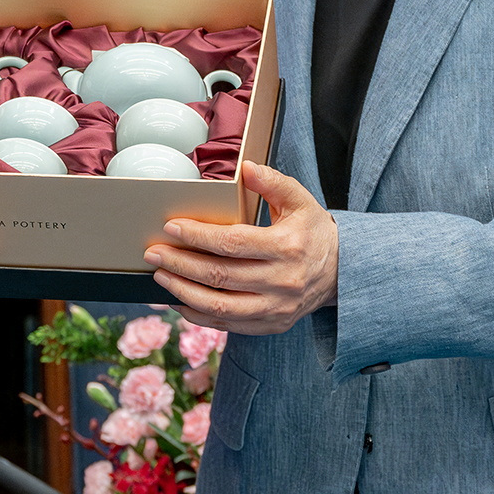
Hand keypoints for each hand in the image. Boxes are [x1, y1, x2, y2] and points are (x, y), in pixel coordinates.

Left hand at [145, 162, 337, 334]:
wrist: (340, 271)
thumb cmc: (312, 231)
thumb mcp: (299, 200)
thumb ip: (272, 182)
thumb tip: (245, 168)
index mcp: (287, 247)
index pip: (232, 243)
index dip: (197, 236)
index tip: (170, 228)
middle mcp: (282, 281)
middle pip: (220, 276)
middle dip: (180, 264)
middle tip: (154, 253)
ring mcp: (277, 308)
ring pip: (220, 306)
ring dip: (184, 292)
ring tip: (160, 277)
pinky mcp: (272, 325)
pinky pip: (229, 324)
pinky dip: (200, 315)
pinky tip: (180, 301)